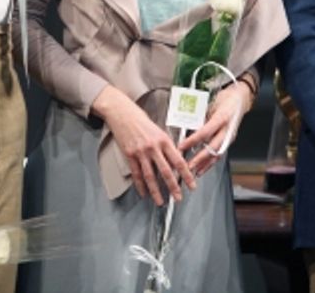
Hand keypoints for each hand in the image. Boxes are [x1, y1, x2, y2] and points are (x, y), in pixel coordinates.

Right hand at [92, 85, 195, 205]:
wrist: (122, 113)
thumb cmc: (141, 120)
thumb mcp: (159, 130)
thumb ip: (166, 145)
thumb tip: (176, 160)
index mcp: (164, 140)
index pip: (178, 160)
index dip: (186, 174)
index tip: (191, 184)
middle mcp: (153, 147)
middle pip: (166, 171)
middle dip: (173, 187)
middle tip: (178, 197)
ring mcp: (141, 152)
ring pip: (150, 176)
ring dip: (156, 191)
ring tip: (160, 201)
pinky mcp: (129, 155)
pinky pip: (136, 174)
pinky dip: (140, 186)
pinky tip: (144, 193)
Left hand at [178, 82, 251, 176]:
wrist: (240, 98)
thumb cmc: (225, 98)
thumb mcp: (211, 103)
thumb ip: (200, 115)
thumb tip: (185, 125)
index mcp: (222, 117)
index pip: (206, 131)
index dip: (193, 140)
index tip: (181, 146)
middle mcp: (228, 129)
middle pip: (213, 147)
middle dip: (200, 158)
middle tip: (188, 166)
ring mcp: (230, 136)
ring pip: (218, 153)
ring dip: (205, 164)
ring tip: (194, 172)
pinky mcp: (229, 140)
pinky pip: (219, 153)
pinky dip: (211, 162)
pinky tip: (203, 168)